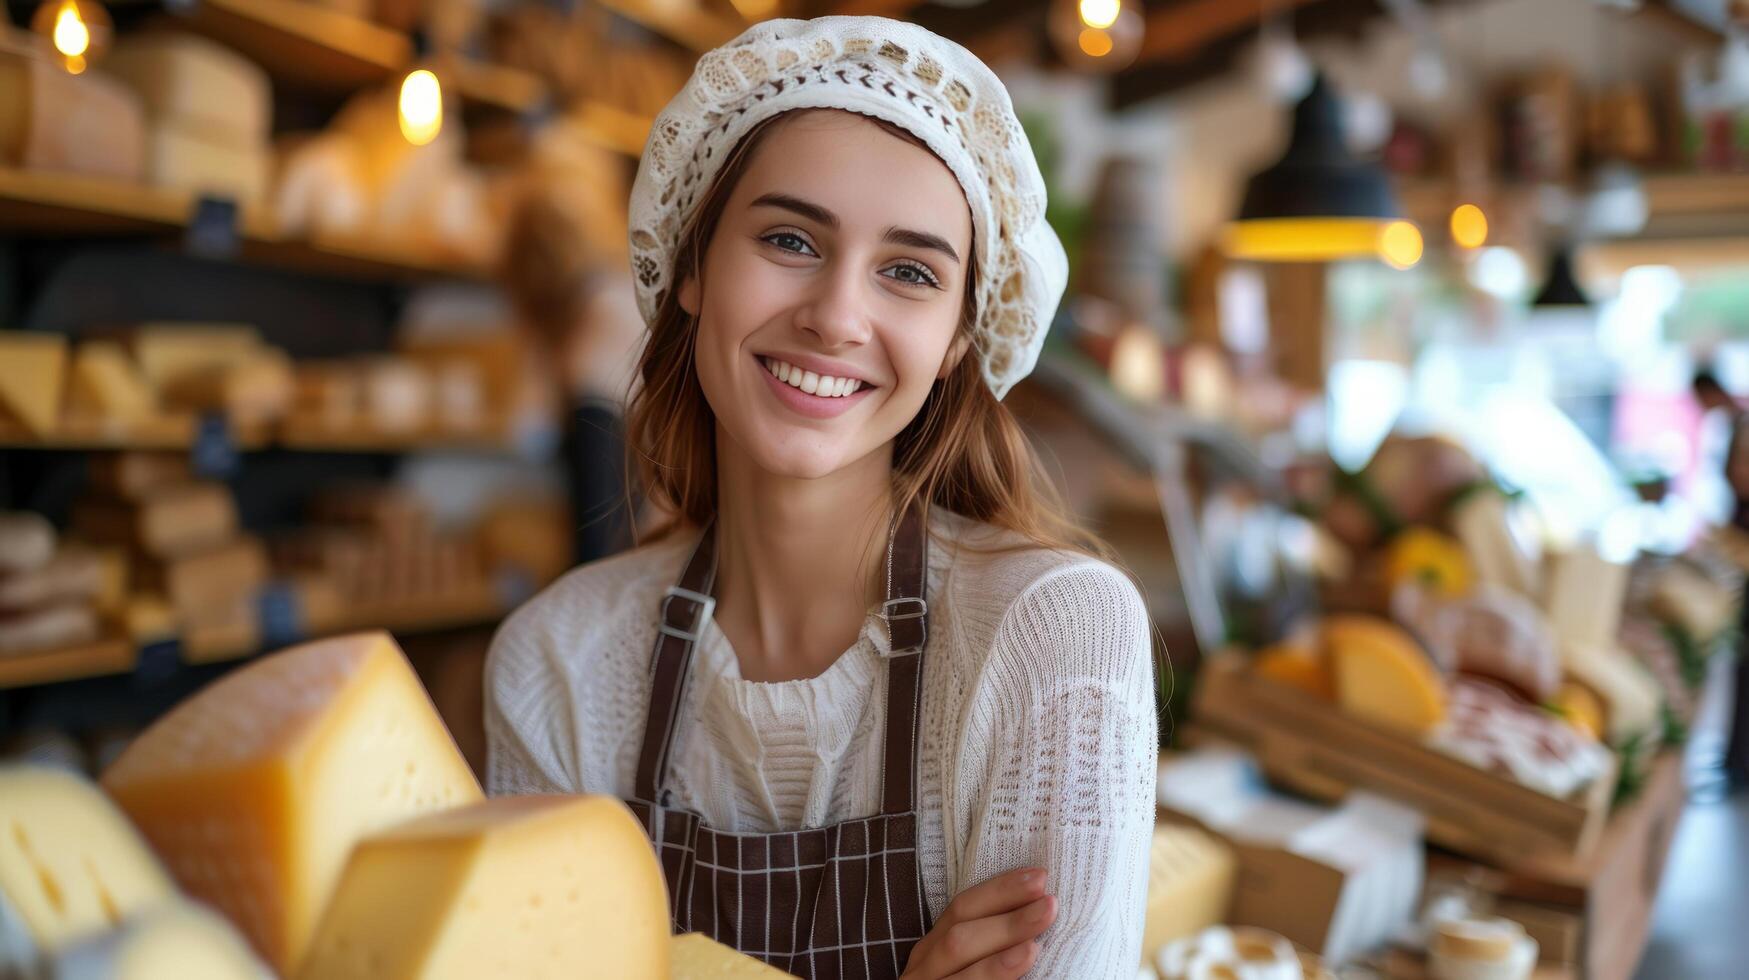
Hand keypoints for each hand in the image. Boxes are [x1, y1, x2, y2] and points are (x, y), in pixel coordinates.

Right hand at [900, 867, 1056, 978]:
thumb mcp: (967, 967)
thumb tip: (1040, 912)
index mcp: (932, 952)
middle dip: (1005, 918)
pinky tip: (1019, 971)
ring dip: (998, 957)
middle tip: (1049, 904)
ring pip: (958, 973)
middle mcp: (923, 974)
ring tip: (1035, 946)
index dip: (999, 890)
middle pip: (959, 937)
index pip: (960, 910)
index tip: (1039, 876)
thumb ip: (988, 947)